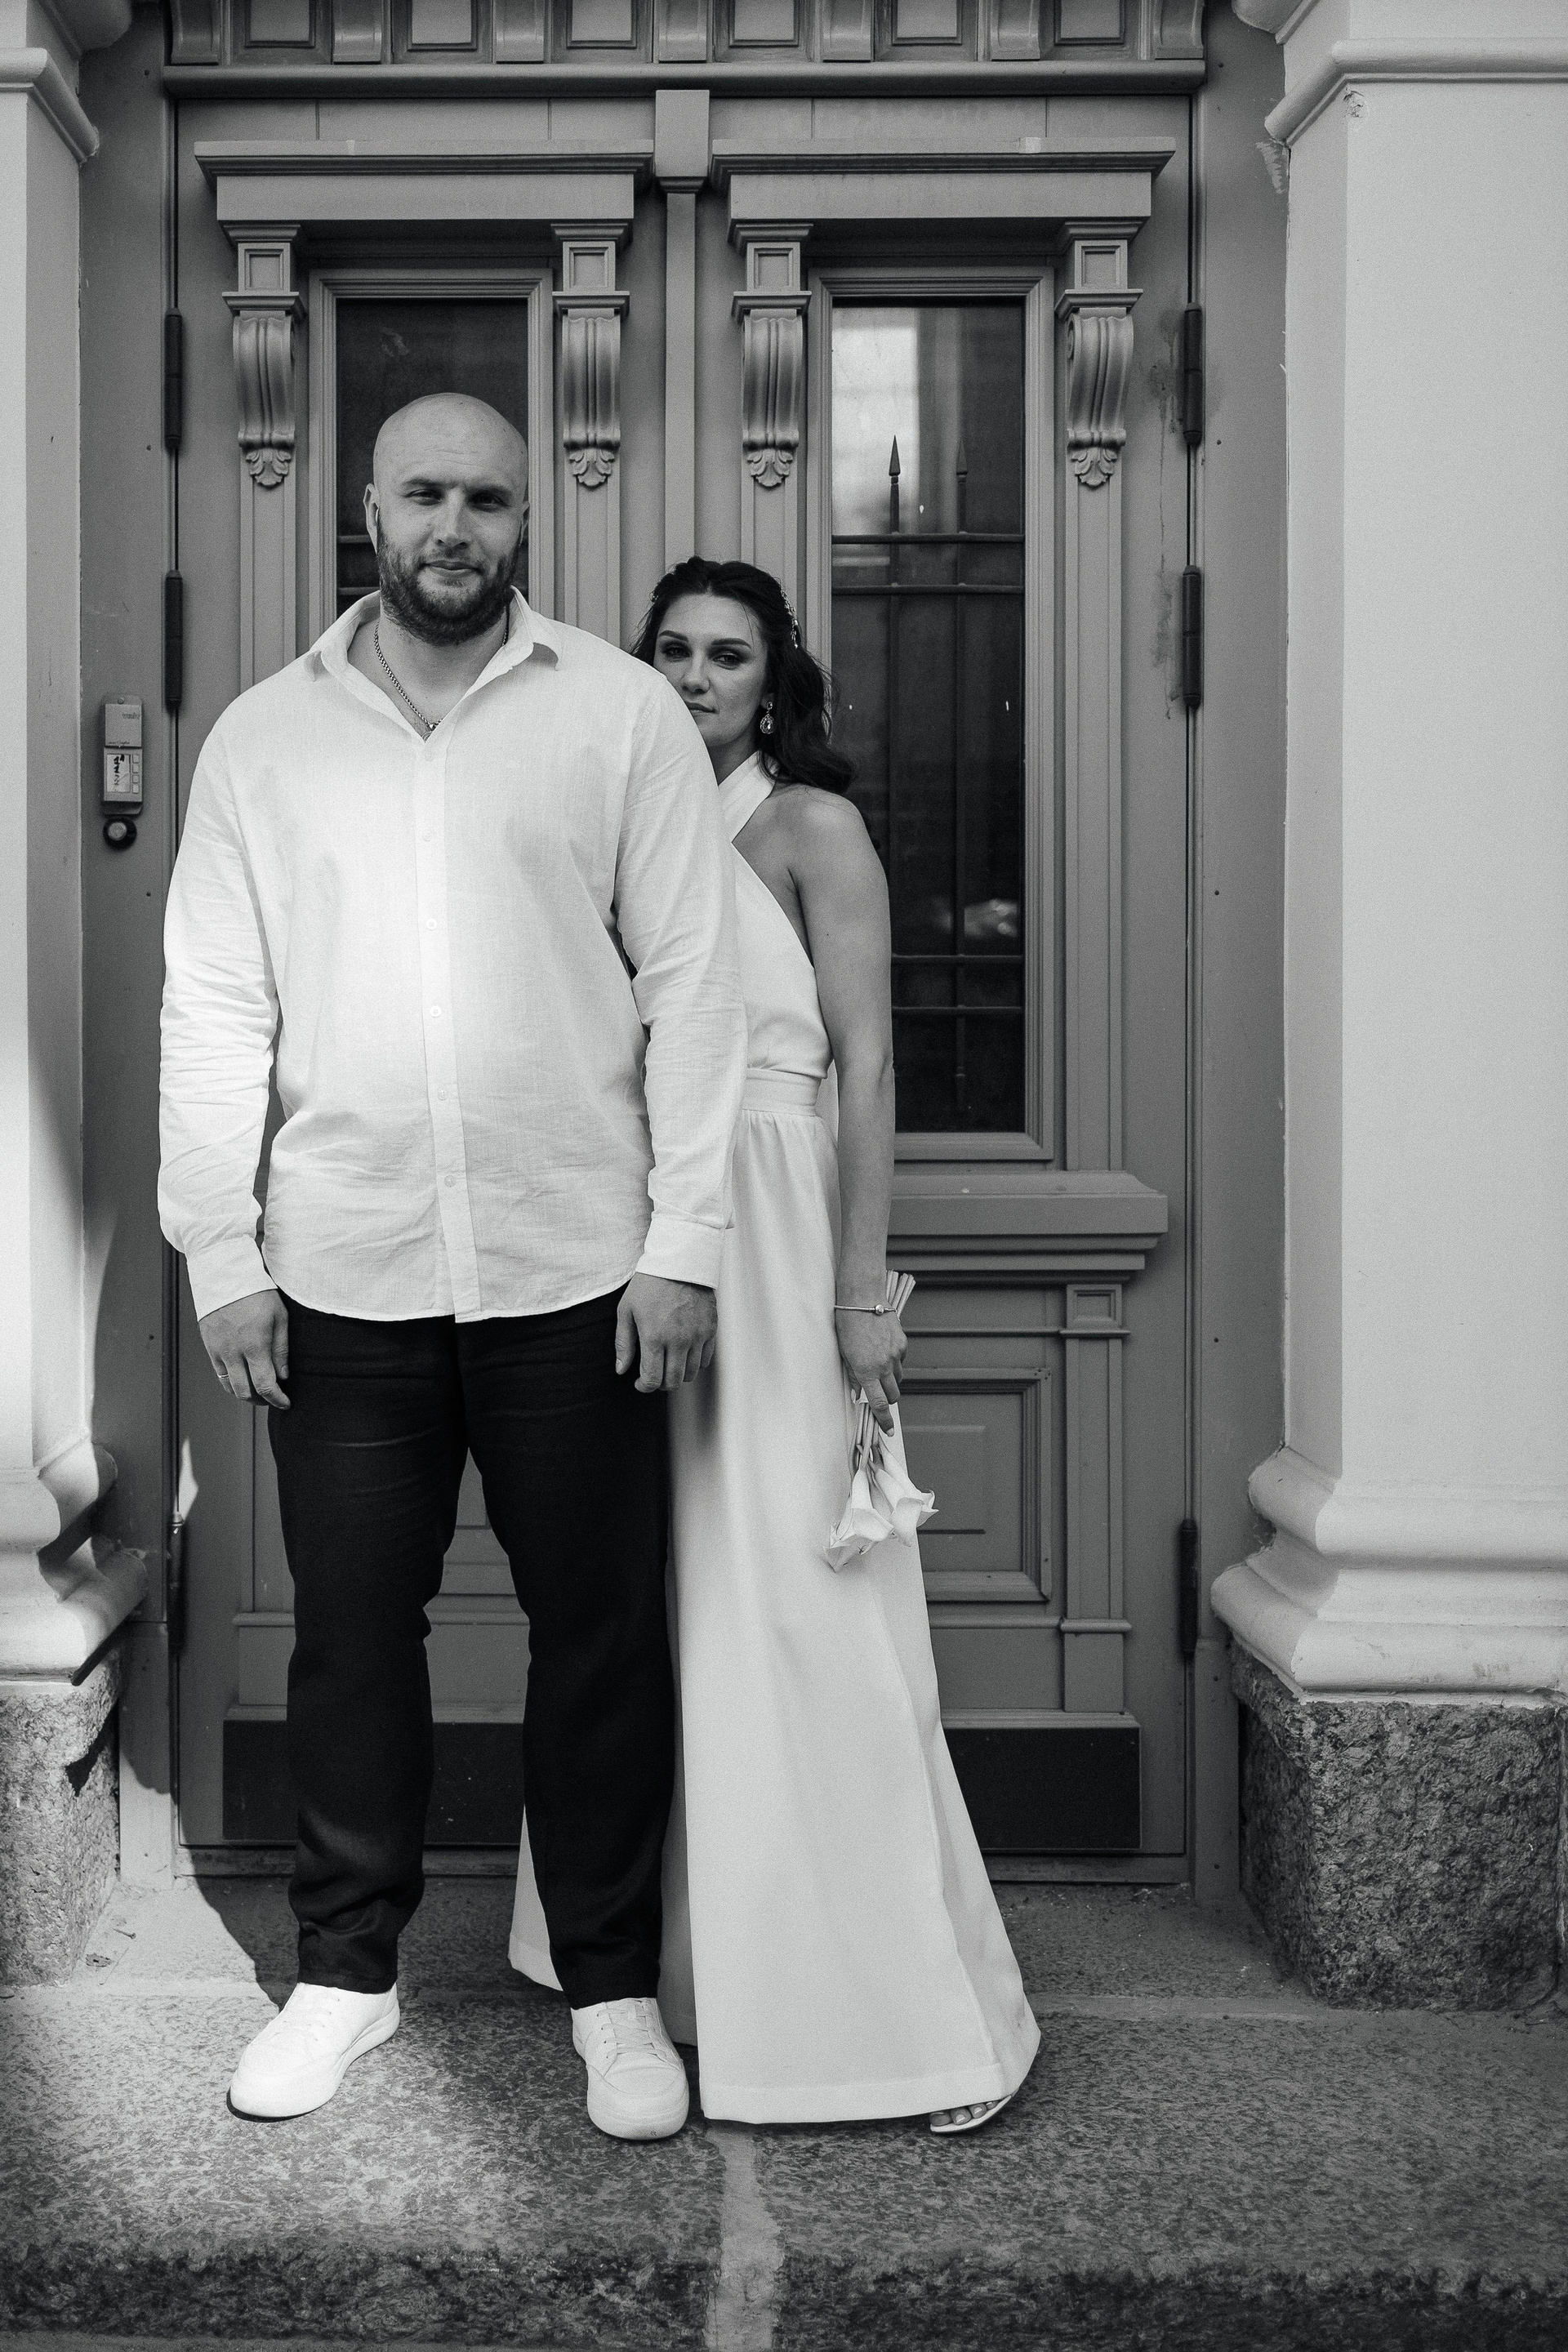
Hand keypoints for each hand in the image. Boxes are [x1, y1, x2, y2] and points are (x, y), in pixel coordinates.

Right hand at [198, 1289, 289, 1407]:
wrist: (225, 1275)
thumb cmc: (257, 1293)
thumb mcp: (279, 1317)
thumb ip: (281, 1350)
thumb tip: (283, 1376)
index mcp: (254, 1346)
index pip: (265, 1385)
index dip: (277, 1399)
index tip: (285, 1403)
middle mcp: (233, 1352)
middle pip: (245, 1392)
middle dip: (261, 1401)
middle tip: (273, 1398)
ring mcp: (218, 1350)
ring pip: (229, 1387)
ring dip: (245, 1393)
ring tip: (258, 1390)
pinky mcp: (209, 1346)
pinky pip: (219, 1373)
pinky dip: (231, 1381)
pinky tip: (243, 1376)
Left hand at [615, 1273, 716, 1392]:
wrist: (680, 1260)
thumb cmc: (648, 1284)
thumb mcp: (626, 1310)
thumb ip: (624, 1343)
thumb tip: (621, 1370)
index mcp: (654, 1337)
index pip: (652, 1379)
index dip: (644, 1386)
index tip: (639, 1382)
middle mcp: (678, 1340)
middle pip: (672, 1381)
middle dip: (660, 1384)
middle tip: (653, 1375)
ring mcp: (697, 1336)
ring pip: (691, 1374)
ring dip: (678, 1375)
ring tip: (668, 1365)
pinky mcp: (710, 1329)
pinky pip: (705, 1360)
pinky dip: (694, 1363)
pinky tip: (684, 1354)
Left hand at [834, 1306, 906, 1433]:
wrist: (862, 1298)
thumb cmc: (847, 1324)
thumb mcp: (844, 1353)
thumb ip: (853, 1376)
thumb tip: (858, 1394)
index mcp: (866, 1371)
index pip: (879, 1404)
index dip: (884, 1420)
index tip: (888, 1430)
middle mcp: (884, 1366)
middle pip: (894, 1395)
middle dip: (889, 1399)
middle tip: (880, 1394)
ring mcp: (895, 1354)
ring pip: (898, 1378)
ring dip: (891, 1380)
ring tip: (878, 1366)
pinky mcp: (902, 1343)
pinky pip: (901, 1360)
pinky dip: (894, 1361)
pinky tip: (882, 1349)